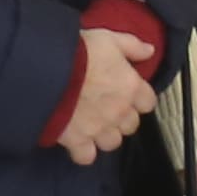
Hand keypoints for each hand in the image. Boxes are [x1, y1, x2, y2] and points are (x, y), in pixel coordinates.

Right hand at [52, 29, 154, 163]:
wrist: (46, 69)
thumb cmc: (78, 51)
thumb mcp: (108, 38)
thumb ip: (132, 46)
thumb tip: (150, 51)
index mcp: (131, 87)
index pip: (148, 102)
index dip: (139, 98)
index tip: (128, 93)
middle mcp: (119, 111)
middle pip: (131, 125)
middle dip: (122, 118)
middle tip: (107, 108)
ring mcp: (99, 128)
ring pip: (112, 142)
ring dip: (105, 135)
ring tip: (93, 124)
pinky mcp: (77, 140)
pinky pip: (86, 157)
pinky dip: (83, 152)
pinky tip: (78, 141)